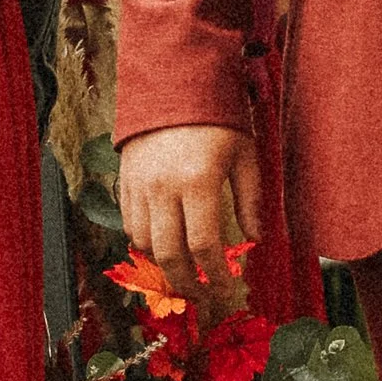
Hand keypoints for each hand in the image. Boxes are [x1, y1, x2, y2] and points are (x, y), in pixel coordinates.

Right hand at [118, 123, 261, 294]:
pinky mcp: (124, 182)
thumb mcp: (246, 155)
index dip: (215, 275)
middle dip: (187, 283)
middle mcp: (163, 187)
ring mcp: (139, 186)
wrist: (173, 84)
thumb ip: (251, 199)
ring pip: (145, 244)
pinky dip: (146, 244)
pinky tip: (165, 248)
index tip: (226, 288)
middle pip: (169, 254)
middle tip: (202, 296)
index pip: (204, 245)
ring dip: (164, 266)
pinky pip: (130, 225)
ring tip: (184, 275)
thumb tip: (257, 240)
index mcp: (198, 181)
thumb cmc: (219, 121)